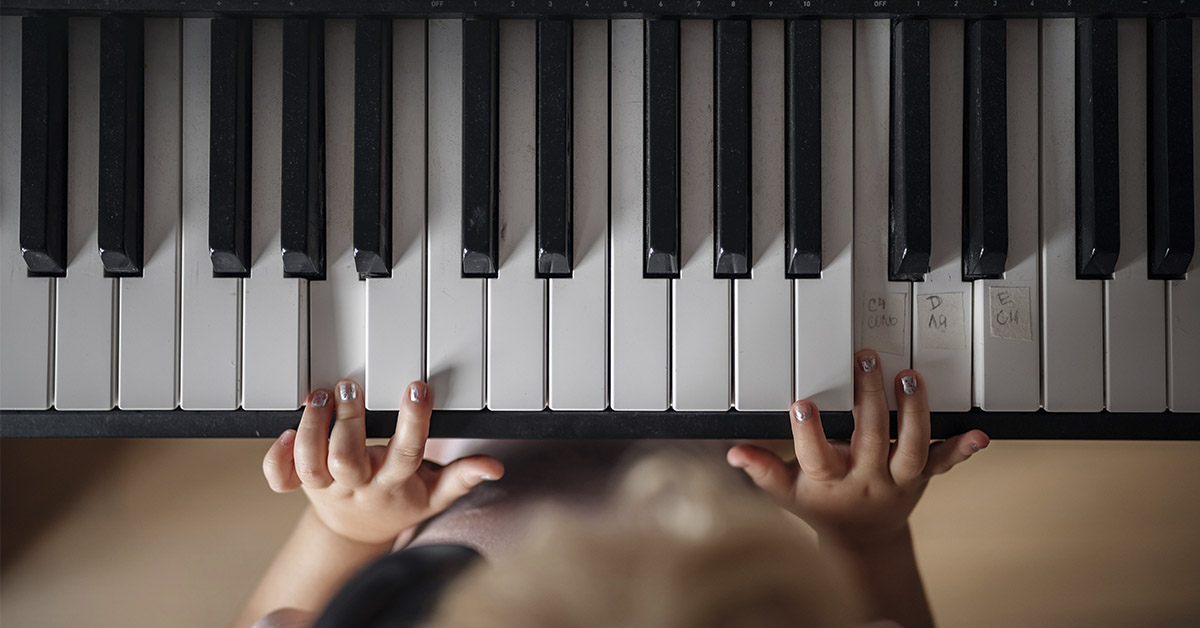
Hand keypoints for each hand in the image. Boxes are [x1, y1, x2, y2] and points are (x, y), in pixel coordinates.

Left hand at [262, 379, 503, 544]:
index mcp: (392, 484)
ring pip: (311, 463)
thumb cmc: (398, 506)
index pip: (406, 453)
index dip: (413, 422)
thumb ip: (462, 478)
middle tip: (351, 386)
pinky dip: (277, 458)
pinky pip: (282, 477)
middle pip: (346, 460)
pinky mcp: (302, 485)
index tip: (417, 388)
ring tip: (321, 395)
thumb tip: (494, 468)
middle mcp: (357, 485)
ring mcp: (326, 487)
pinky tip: (286, 432)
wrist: (357, 534)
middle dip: (347, 422)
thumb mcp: (434, 495)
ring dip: (311, 428)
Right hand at [727, 350, 988, 548]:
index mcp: (829, 483)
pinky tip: (978, 434)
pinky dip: (961, 450)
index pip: (816, 457)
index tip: (803, 404)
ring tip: (909, 377)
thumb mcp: (786, 493)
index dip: (809, 432)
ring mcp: (897, 480)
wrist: (862, 541)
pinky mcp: (920, 477)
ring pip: (910, 447)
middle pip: (869, 440)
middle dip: (868, 399)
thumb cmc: (822, 508)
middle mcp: (866, 481)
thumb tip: (734, 452)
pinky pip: (942, 463)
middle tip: (866, 361)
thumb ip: (763, 470)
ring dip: (912, 412)